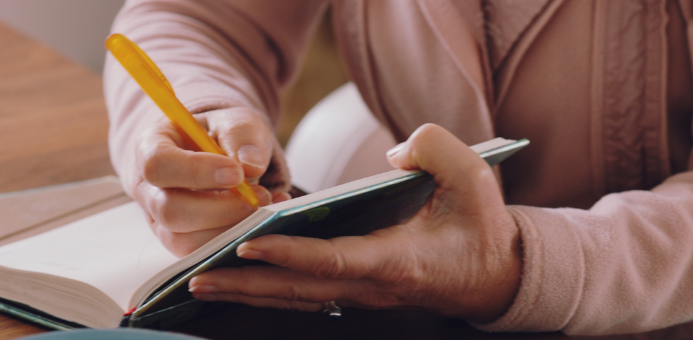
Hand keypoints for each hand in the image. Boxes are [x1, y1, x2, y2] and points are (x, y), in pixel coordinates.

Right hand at [129, 107, 290, 256]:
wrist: (216, 156)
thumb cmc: (220, 135)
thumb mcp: (233, 121)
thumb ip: (241, 135)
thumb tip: (251, 165)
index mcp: (150, 148)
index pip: (158, 165)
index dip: (197, 171)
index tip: (236, 172)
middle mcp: (148, 190)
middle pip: (170, 211)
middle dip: (222, 209)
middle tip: (260, 195)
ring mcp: (161, 222)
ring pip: (187, 241)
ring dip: (232, 230)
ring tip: (265, 207)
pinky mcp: (182, 243)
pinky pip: (204, 255)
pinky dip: (237, 241)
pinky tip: (264, 220)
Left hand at [188, 124, 521, 322]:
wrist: (494, 275)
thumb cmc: (481, 228)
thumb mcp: (474, 177)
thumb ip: (435, 150)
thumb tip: (392, 152)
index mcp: (398, 261)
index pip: (334, 260)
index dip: (291, 254)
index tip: (249, 245)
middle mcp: (374, 285)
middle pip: (300, 288)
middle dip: (247, 284)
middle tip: (198, 275)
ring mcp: (364, 295)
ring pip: (297, 297)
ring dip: (249, 292)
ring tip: (204, 280)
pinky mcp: (358, 292)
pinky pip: (307, 294)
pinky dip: (271, 290)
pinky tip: (243, 282)